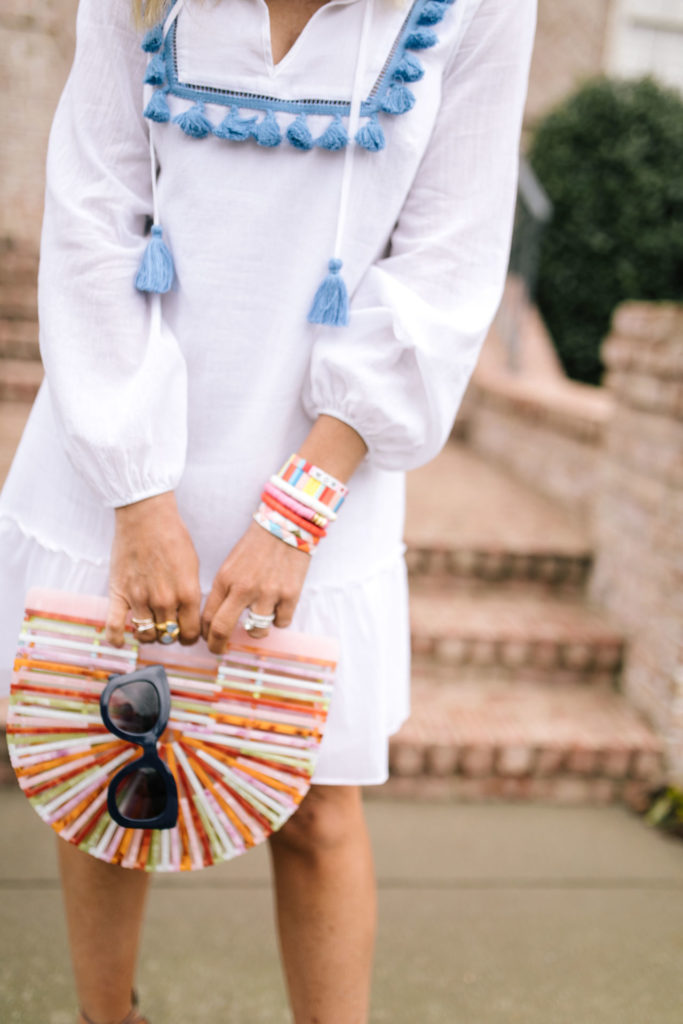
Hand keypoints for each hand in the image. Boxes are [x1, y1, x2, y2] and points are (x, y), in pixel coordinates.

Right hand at [106, 491, 201, 646]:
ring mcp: (140, 598)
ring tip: (148, 626)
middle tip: (166, 627)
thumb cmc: (172, 537)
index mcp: (188, 594)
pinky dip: (116, 638)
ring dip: (148, 634)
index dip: (188, 637)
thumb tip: (189, 616)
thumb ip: (191, 594)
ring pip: (146, 634)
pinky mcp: (119, 593)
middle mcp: (165, 600)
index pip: (189, 634)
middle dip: (169, 635)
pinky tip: (119, 641)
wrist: (146, 517)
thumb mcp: (193, 567)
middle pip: (168, 636)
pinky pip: (114, 626)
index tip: (185, 634)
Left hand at [201, 520, 310, 653]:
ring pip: (256, 631)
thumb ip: (224, 591)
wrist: (286, 526)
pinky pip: (281, 622)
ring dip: (256, 630)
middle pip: (222, 629)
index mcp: (225, 579)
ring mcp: (268, 593)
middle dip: (217, 646)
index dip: (206, 634)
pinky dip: (279, 619)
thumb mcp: (231, 565)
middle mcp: (243, 588)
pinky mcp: (290, 595)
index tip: (208, 639)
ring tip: (259, 618)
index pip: (208, 616)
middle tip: (219, 650)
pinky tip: (279, 605)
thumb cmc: (256, 546)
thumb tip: (216, 620)